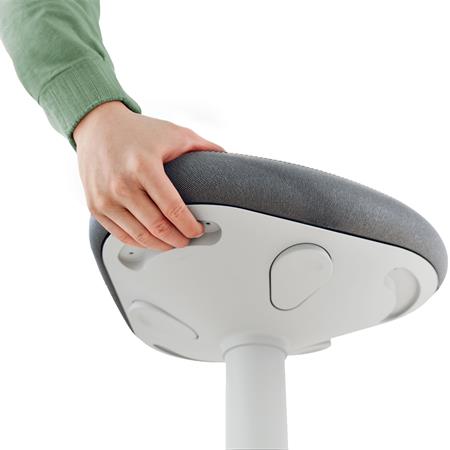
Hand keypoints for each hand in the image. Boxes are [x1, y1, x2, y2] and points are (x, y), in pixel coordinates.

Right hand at [74, 101, 223, 250]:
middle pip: (157, 227)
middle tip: (187, 239)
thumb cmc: (136, 131)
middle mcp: (122, 184)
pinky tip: (151, 240)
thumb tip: (226, 157)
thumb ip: (202, 146)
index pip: (173, 209)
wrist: (98, 125)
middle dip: (178, 239)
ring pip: (139, 236)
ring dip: (160, 245)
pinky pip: (121, 235)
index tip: (197, 230)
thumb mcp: (173, 132)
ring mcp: (105, 197)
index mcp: (144, 166)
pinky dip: (139, 242)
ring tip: (172, 243)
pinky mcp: (95, 206)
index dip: (189, 225)